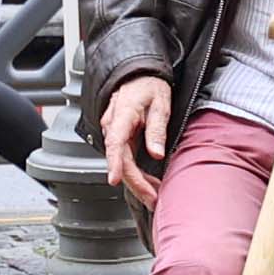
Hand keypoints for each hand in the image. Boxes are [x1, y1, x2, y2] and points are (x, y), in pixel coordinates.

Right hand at [99, 72, 179, 203]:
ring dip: (137, 181)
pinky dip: (136, 173)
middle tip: (152, 199)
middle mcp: (113, 126)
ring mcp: (114, 133)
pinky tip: (148, 183)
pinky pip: (125, 159)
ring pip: (123, 163)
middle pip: (121, 161)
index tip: (114, 180)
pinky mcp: (119, 138)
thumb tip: (157, 153)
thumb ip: (157, 129)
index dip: (115, 163)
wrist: (139, 74)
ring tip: (154, 195)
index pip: (115, 143)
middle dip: (136, 184)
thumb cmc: (149, 85)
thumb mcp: (160, 104)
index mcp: (123, 116)